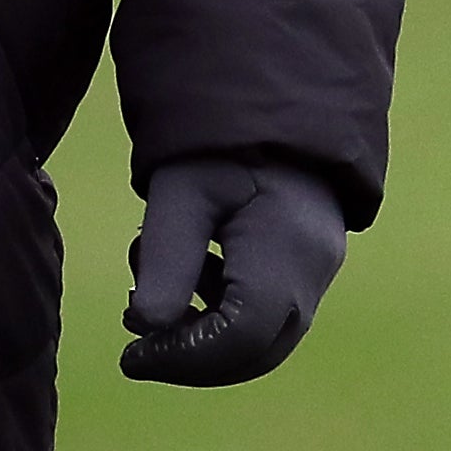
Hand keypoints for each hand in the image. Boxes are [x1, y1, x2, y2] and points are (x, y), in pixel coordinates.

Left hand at [120, 154, 348, 386]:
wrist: (274, 91)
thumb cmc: (220, 140)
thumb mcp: (181, 190)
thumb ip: (166, 260)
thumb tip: (144, 328)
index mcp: (287, 248)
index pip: (240, 338)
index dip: (183, 358)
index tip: (130, 354)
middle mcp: (315, 268)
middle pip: (257, 352)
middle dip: (192, 359)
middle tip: (136, 350)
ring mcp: (321, 268)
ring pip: (266, 339)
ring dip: (205, 337)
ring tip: (153, 298)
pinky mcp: (312, 264)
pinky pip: (272, 315)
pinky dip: (224, 316)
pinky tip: (190, 276)